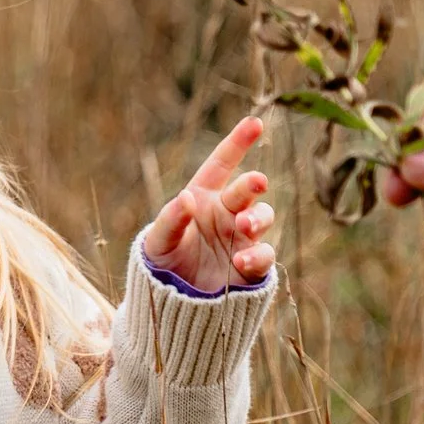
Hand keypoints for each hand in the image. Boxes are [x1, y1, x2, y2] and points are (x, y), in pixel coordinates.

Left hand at [146, 116, 277, 292]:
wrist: (173, 302)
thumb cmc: (163, 261)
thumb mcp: (158, 240)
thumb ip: (171, 219)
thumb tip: (187, 198)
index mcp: (203, 197)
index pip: (222, 164)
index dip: (238, 143)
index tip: (255, 122)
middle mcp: (227, 213)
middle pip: (247, 190)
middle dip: (253, 182)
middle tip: (256, 181)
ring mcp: (242, 238)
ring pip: (264, 217)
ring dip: (258, 218)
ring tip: (244, 226)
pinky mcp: (252, 267)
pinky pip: (265, 256)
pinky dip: (257, 256)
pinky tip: (240, 262)